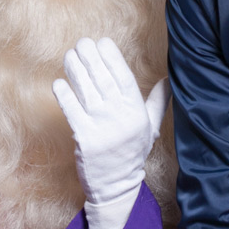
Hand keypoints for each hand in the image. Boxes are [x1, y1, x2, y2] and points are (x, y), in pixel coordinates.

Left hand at [53, 37, 168, 205]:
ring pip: (86, 91)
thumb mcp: (151, 127)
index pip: (124, 77)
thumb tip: (169, 79)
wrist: (116, 186)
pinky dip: (64, 95)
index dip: (112, 57)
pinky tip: (59, 82)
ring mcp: (101, 128)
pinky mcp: (83, 139)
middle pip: (103, 80)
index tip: (103, 42)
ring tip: (70, 55)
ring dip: (76, 70)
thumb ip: (158, 101)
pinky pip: (71, 111)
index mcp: (137, 111)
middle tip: (82, 43)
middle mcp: (120, 117)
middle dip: (91, 57)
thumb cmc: (132, 152)